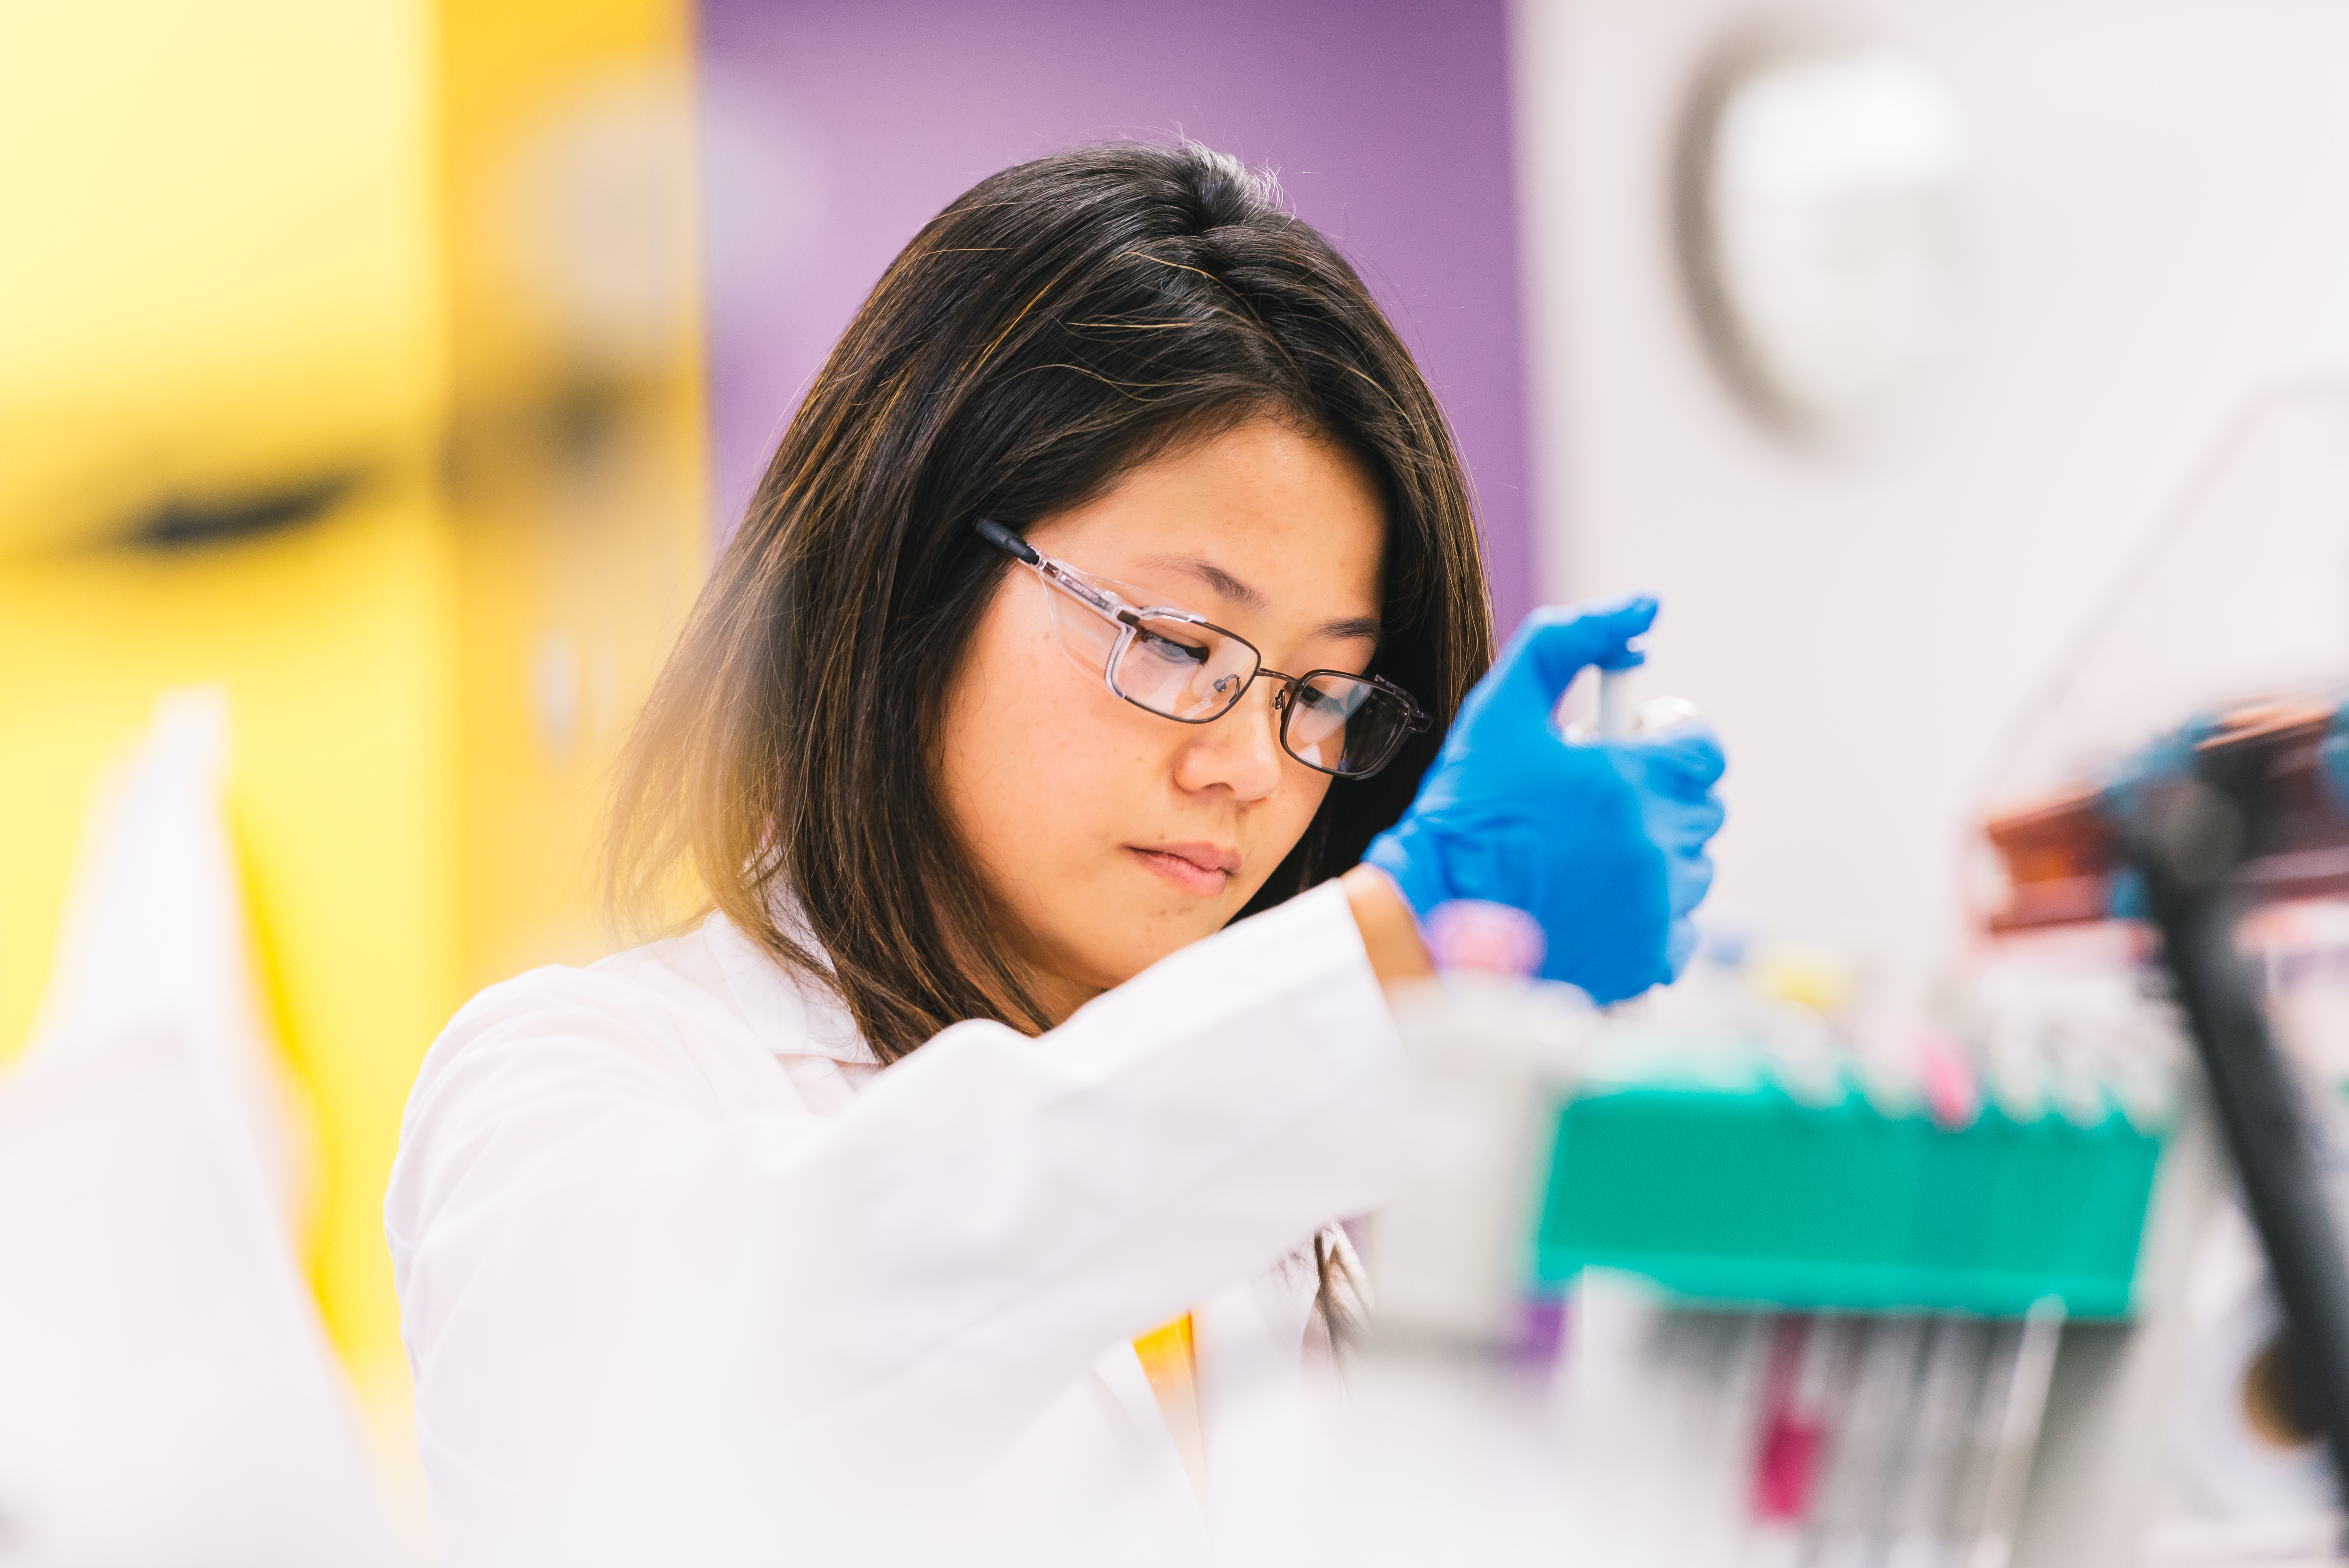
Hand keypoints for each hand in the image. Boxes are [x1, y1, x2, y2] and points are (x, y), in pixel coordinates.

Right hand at [1362, 596, 1725, 1003]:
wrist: (1434, 923)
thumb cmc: (1467, 814)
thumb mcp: (1502, 710)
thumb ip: (1568, 642)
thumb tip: (1645, 607)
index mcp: (1633, 782)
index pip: (1702, 748)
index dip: (1666, 743)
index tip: (1626, 753)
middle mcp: (1659, 847)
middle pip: (1699, 806)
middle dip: (1655, 797)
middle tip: (1592, 807)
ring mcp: (1661, 909)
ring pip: (1692, 865)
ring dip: (1653, 855)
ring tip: (1585, 858)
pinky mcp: (1653, 959)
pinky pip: (1680, 925)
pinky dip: (1649, 915)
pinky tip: (1592, 904)